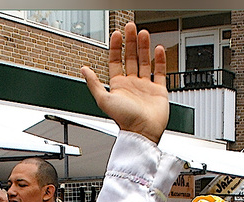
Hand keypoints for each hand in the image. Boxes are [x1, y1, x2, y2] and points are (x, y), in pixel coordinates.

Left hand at [81, 22, 167, 144]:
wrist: (142, 132)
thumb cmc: (124, 119)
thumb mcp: (103, 100)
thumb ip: (94, 83)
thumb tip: (83, 69)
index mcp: (118, 86)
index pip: (116, 61)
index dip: (116, 47)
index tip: (117, 34)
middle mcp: (131, 84)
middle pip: (131, 58)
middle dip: (131, 42)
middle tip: (131, 27)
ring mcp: (145, 86)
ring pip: (145, 62)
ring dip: (144, 47)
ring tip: (144, 34)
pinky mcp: (158, 90)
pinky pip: (160, 72)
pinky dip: (160, 60)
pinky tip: (158, 49)